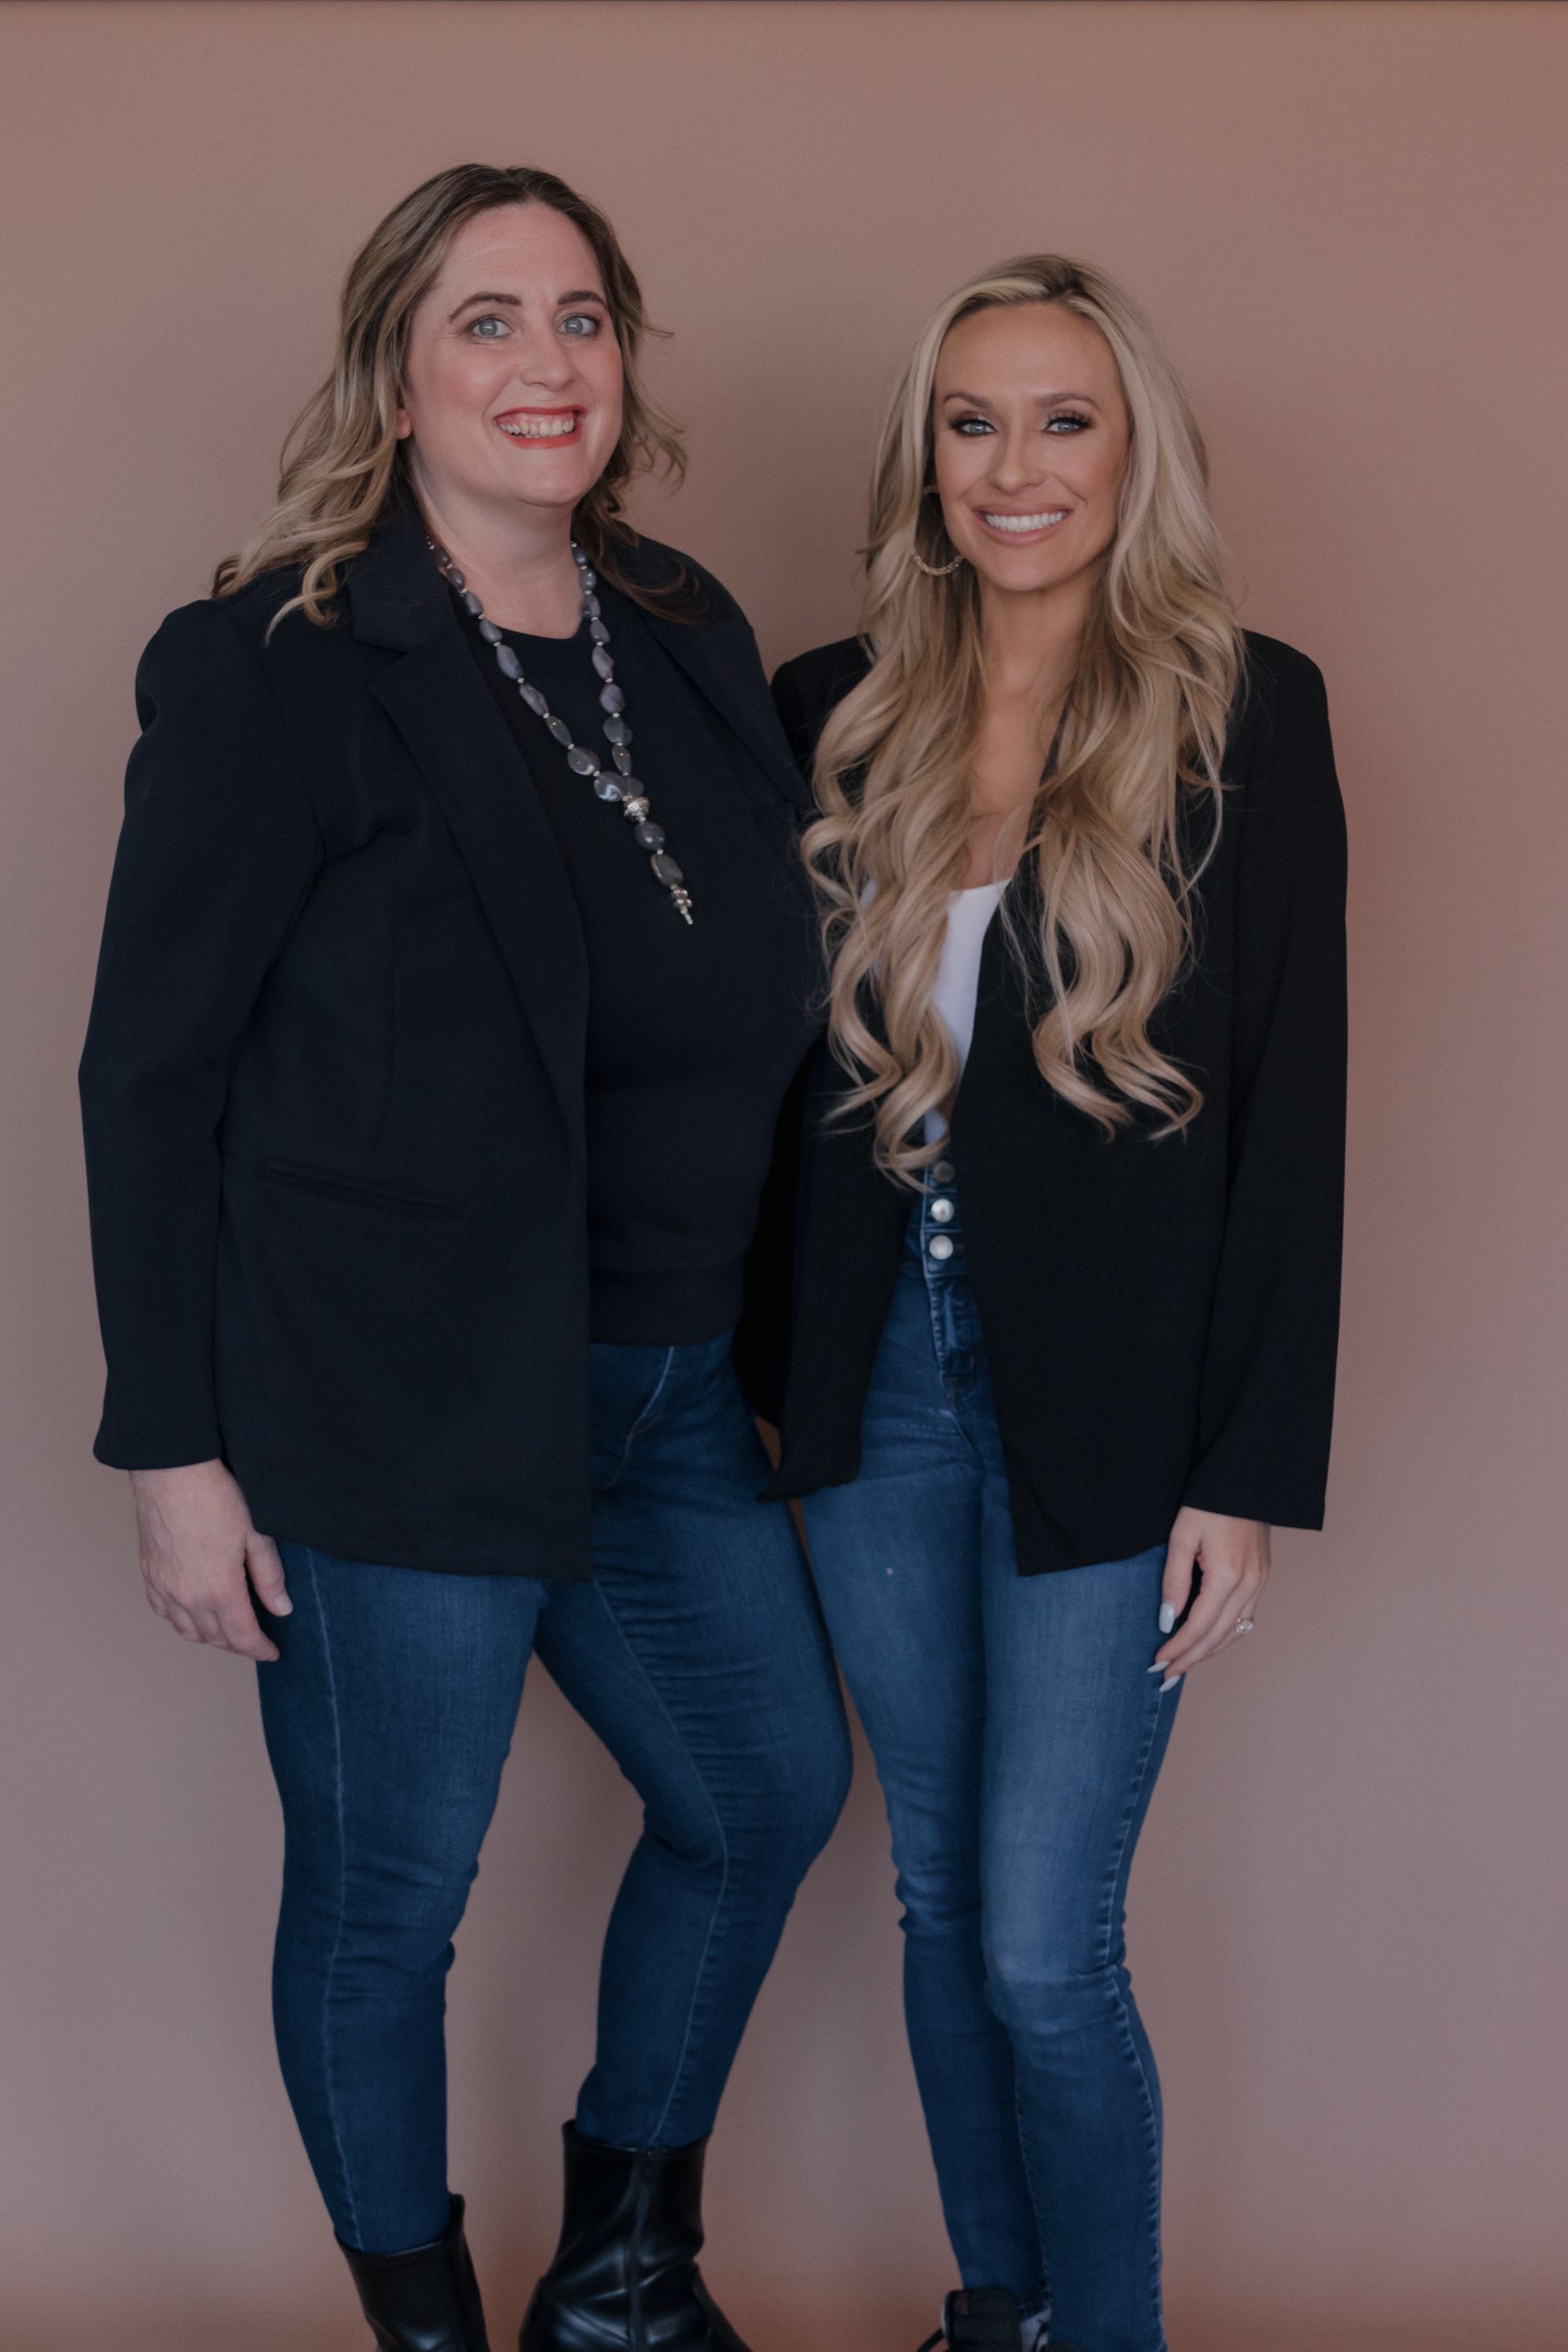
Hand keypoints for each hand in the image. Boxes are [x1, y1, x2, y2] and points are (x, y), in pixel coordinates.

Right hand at [130, 1460, 290, 1661]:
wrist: (171, 1472)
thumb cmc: (216, 1496)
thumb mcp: (256, 1534)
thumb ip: (269, 1576)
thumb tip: (281, 1609)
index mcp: (219, 1590)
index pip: (242, 1637)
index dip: (260, 1649)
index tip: (272, 1652)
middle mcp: (188, 1597)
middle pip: (215, 1638)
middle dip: (238, 1645)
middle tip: (256, 1640)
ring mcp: (164, 1588)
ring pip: (187, 1631)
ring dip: (210, 1637)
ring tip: (228, 1631)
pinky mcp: (149, 1575)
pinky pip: (164, 1613)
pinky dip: (181, 1621)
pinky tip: (193, 1613)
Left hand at [1151, 1507, 1268, 1688]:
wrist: (1246, 1481)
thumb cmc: (1209, 1503)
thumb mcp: (1182, 1537)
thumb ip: (1173, 1581)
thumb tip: (1167, 1619)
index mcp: (1228, 1576)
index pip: (1199, 1626)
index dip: (1177, 1648)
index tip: (1158, 1663)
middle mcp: (1249, 1585)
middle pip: (1217, 1636)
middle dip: (1191, 1658)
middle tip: (1166, 1676)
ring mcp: (1260, 1583)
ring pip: (1234, 1632)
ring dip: (1208, 1651)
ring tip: (1184, 1665)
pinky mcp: (1262, 1578)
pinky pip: (1245, 1618)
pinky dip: (1225, 1635)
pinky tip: (1208, 1641)